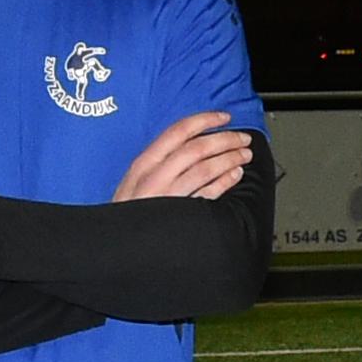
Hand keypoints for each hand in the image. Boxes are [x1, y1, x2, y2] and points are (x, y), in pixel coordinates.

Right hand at [118, 110, 257, 201]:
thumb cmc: (129, 211)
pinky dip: (225, 181)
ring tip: (244, 154)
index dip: (205, 120)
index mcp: (144, 163)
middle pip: (197, 148)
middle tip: (242, 137)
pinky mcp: (181, 215)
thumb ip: (158, 162)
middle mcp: (155, 176)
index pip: (178, 131)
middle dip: (225, 139)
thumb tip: (191, 143)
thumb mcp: (135, 181)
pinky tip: (236, 175)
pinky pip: (208, 194)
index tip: (224, 117)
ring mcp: (169, 196)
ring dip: (230, 158)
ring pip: (206, 169)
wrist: (117, 243)